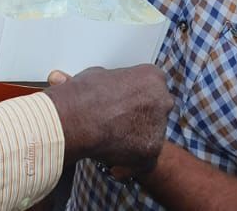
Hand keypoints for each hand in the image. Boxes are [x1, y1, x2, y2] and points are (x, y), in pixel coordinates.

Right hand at [44, 65, 172, 173]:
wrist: (74, 119)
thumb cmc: (83, 96)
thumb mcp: (100, 75)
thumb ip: (116, 84)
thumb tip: (109, 89)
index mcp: (153, 78)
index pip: (154, 89)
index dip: (138, 99)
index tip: (126, 105)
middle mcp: (162, 100)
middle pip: (157, 112)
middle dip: (141, 118)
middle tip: (120, 123)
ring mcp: (160, 126)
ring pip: (152, 136)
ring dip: (136, 140)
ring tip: (112, 141)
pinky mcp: (152, 150)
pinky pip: (145, 159)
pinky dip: (131, 162)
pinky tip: (114, 157)